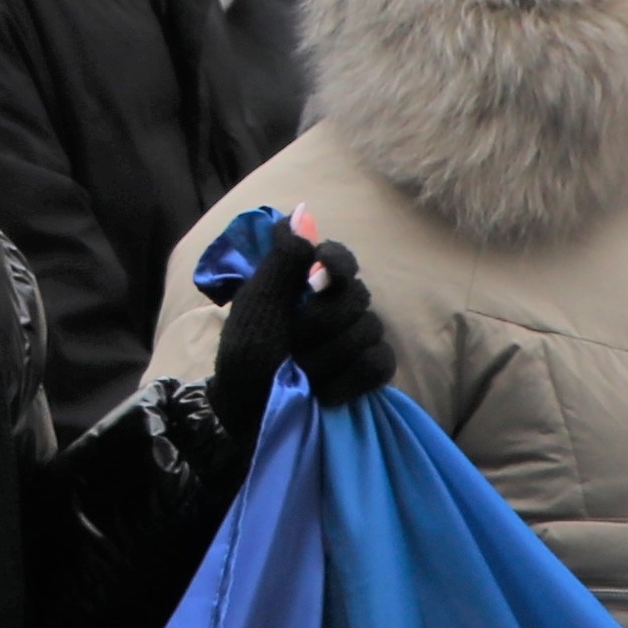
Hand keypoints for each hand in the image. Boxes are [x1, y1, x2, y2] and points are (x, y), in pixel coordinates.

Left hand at [205, 208, 396, 442]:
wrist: (249, 413)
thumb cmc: (247, 357)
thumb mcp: (256, 308)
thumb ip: (280, 262)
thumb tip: (299, 214)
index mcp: (308, 285)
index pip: (340, 258)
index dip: (338, 262)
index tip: (324, 272)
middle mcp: (338, 306)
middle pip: (356, 297)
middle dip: (318, 325)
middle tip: (290, 345)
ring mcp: (359, 339)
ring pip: (369, 332)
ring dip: (326, 358)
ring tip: (300, 374)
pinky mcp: (371, 373)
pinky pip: (380, 364)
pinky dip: (350, 379)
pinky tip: (324, 392)